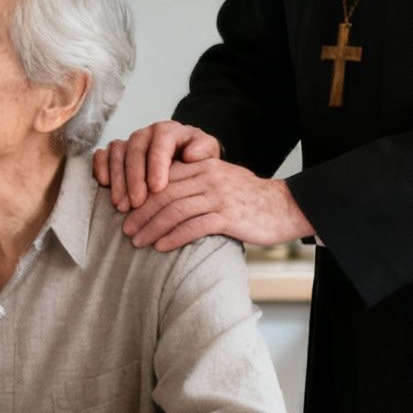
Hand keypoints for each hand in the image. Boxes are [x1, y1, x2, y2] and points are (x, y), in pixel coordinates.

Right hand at [92, 121, 221, 211]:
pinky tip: (105, 185)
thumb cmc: (196, 161)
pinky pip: (101, 154)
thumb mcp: (208, 154)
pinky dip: (100, 167)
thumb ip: (204, 150)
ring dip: (118, 179)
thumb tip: (191, 155)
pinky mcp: (115, 152)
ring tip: (122, 205)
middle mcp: (146, 133)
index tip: (157, 188)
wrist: (185, 163)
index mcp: (169, 130)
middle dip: (134, 178)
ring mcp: (129, 142)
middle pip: (135, 148)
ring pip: (117, 152)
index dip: (156, 164)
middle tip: (137, 203)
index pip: (160, 141)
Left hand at [120, 158, 313, 251]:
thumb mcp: (221, 179)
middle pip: (164, 194)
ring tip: (138, 241)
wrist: (286, 207)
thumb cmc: (250, 198)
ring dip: (152, 227)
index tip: (127, 210)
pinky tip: (161, 247)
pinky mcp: (228, 217)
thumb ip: (195, 182)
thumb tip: (164, 196)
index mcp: (204, 165)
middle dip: (141, 213)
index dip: (142, 193)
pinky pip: (193, 227)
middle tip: (126, 229)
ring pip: (174, 211)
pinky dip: (173, 237)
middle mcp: (209, 177)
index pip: (164, 177)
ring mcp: (219, 196)